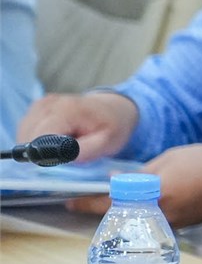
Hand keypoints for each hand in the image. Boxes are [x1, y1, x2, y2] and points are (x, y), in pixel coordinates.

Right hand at [16, 91, 137, 160]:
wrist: (114, 109)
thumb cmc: (112, 126)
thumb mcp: (107, 143)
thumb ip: (84, 152)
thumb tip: (61, 159)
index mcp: (67, 110)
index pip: (40, 139)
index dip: (46, 155)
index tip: (61, 160)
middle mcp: (49, 104)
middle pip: (29, 138)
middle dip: (43, 152)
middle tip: (66, 151)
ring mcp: (40, 104)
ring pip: (25, 135)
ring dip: (40, 146)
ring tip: (64, 142)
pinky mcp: (36, 108)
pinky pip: (27, 130)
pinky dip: (38, 139)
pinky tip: (57, 137)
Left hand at [65, 143, 201, 225]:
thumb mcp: (171, 159)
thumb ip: (141, 174)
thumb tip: (114, 180)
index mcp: (155, 197)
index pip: (110, 204)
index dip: (87, 202)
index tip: (69, 199)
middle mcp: (160, 218)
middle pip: (120, 218)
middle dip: (104, 209)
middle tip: (90, 198)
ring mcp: (171, 226)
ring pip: (135, 222)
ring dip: (123, 213)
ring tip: (114, 199)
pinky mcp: (180, 227)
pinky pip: (152, 223)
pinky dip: (142, 215)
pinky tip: (142, 204)